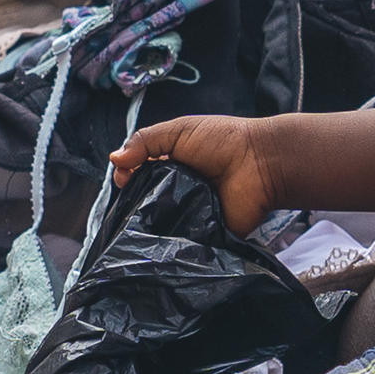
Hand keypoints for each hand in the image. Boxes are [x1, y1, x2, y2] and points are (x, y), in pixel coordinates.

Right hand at [110, 115, 282, 232]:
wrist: (260, 164)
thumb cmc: (223, 141)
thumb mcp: (179, 131)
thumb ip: (145, 142)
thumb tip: (114, 160)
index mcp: (171, 165)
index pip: (138, 175)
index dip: (126, 177)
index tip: (123, 180)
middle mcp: (177, 191)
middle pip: (145, 201)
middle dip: (134, 203)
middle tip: (130, 203)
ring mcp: (189, 215)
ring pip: (158, 224)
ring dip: (149, 223)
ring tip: (140, 223)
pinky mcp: (202, 236)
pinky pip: (179, 242)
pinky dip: (169, 241)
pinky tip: (159, 239)